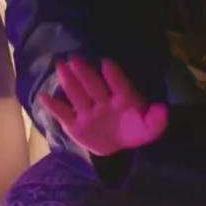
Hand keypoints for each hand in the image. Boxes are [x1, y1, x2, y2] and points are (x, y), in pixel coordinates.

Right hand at [38, 56, 167, 156]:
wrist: (117, 145)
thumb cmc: (134, 129)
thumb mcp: (149, 129)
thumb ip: (157, 121)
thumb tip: (162, 109)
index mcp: (123, 99)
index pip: (119, 86)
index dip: (114, 76)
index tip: (107, 63)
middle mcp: (103, 101)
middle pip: (94, 86)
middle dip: (86, 73)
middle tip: (76, 59)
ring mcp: (87, 111)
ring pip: (77, 95)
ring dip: (69, 81)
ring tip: (60, 67)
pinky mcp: (74, 123)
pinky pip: (62, 113)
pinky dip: (53, 105)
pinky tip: (43, 96)